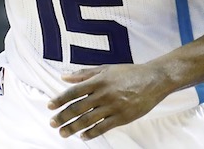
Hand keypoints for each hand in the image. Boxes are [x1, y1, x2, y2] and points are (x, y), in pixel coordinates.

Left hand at [47, 64, 165, 139]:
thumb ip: (84, 74)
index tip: (50, 106)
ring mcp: (113, 107)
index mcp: (99, 80)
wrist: (154, 80)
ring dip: (74, 128)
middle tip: (52, 123)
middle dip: (63, 117)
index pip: (74, 92)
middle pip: (78, 108)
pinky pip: (103, 127)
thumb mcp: (106, 68)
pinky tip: (83, 136)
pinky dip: (91, 133)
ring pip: (88, 120)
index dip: (60, 99)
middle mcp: (104, 94)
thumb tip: (64, 77)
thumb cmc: (129, 72)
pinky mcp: (122, 117)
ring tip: (63, 133)